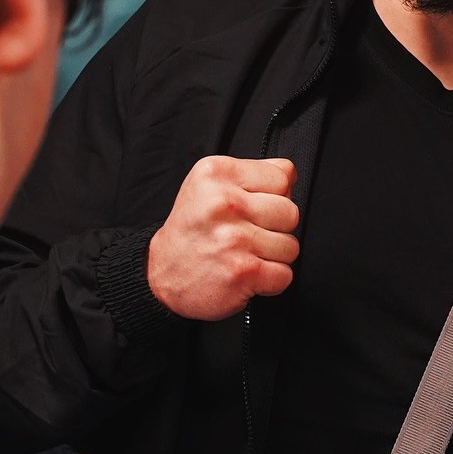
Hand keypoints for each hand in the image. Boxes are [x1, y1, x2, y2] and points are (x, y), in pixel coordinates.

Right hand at [146, 156, 299, 320]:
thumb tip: (290, 173)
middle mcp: (224, 203)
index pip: (282, 177)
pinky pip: (284, 274)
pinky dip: (270, 280)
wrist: (161, 273)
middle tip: (248, 233)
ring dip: (273, 256)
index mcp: (216, 173)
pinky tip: (247, 272)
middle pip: (290, 212)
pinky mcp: (242, 271)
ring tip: (244, 253)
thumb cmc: (193, 229)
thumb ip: (252, 173)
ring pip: (290, 246)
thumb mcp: (211, 185)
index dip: (274, 195)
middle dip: (276, 228)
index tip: (252, 207)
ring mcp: (234, 239)